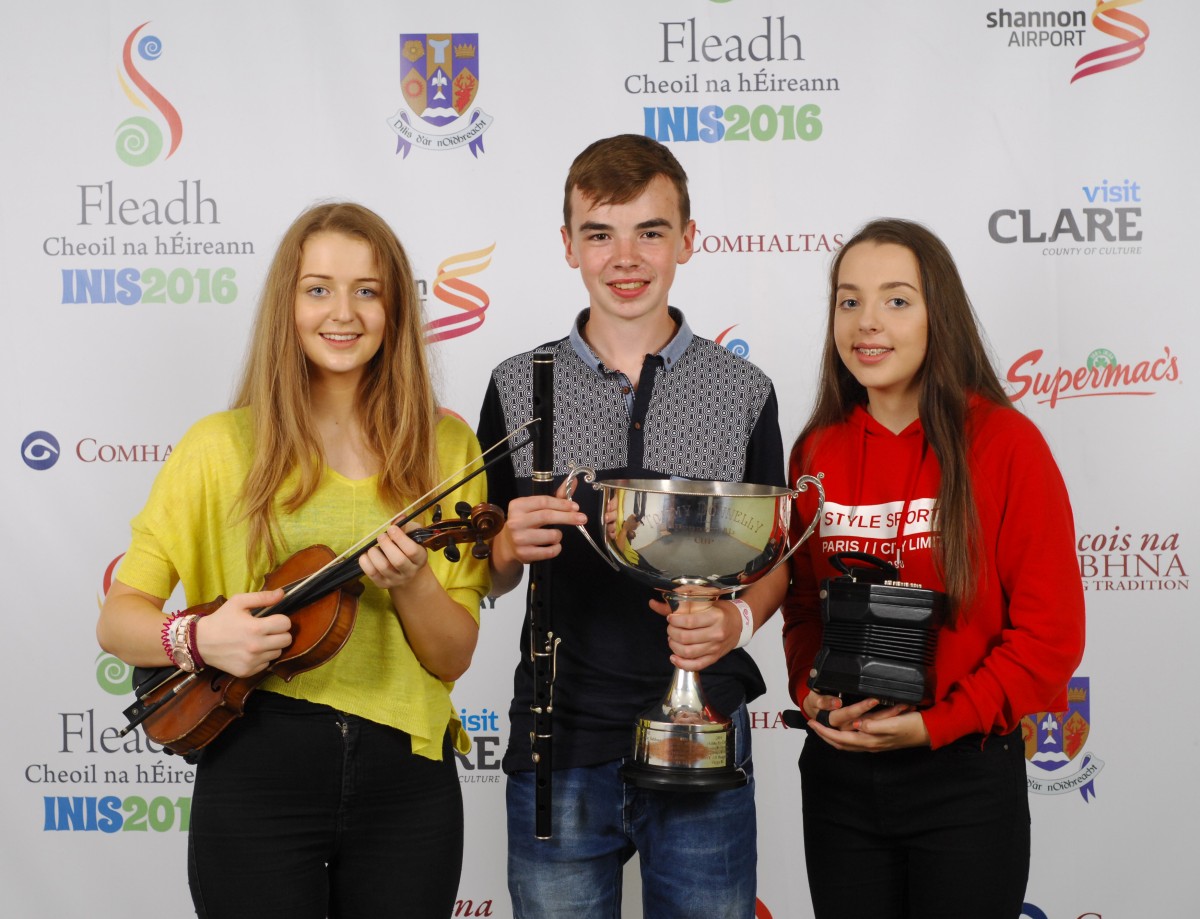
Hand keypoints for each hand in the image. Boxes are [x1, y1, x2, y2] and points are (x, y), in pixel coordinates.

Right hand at [193, 589, 291, 677]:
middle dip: (280, 633)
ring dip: (272, 646)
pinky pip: (266, 664)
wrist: (200, 642)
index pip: (286, 624)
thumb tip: (282, 594)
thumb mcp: (239, 602)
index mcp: (256, 628)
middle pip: (286, 640)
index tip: (273, 620)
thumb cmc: (221, 619)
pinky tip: (250, 651)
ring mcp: (252, 661)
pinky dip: (262, 658)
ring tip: (257, 640)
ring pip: (278, 653)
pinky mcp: (247, 672)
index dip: (281, 620)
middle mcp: (256, 647)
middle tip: (268, 630)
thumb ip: (263, 597)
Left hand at [360, 525, 428, 589]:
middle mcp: (410, 571)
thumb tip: (399, 518)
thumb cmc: (408, 548)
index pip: (412, 550)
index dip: (400, 538)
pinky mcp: (383, 584)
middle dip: (386, 545)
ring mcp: (396, 580)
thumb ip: (405, 527)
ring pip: (383, 567)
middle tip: (381, 536)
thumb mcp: (412, 536)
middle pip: (398, 560)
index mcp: (420, 558)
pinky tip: (366, 554)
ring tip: (373, 546)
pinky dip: (365, 562)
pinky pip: (372, 574)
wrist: (405, 571)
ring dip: (375, 553)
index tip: (391, 528)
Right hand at [495, 493, 587, 565]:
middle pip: (547, 516)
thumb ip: (556, 495)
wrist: (508, 545)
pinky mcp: (524, 554)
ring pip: (551, 535)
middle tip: (582, 518)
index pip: (543, 502)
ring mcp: (519, 539)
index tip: (575, 507)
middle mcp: (516, 521)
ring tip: (556, 535)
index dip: (562, 504)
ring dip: (559, 535)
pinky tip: (553, 545)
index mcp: (518, 506)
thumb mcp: (535, 507)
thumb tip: (573, 481)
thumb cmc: (526, 522)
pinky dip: (556, 548)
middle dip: (568, 517)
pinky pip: (549, 551)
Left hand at [648, 590, 733, 671]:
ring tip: (672, 639)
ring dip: (674, 646)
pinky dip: (682, 663)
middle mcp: (716, 633)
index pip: (689, 622)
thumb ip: (679, 605)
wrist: (740, 623)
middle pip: (686, 638)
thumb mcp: (704, 602)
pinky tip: (674, 657)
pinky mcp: (714, 658)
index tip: (670, 618)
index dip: (674, 621)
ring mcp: (716, 647)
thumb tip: (652, 603)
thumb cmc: (720, 611)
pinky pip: (696, 665)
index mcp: (715, 617)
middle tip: (670, 628)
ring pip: (688, 652)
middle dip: (672, 633)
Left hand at [805, 694, 928, 751]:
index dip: (825, 732)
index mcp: (871, 741)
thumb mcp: (894, 724)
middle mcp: (870, 745)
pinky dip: (844, 735)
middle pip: (840, 744)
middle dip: (824, 735)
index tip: (813, 722)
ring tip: (823, 726)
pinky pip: (855, 740)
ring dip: (833, 736)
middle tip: (812, 724)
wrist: (929, 732)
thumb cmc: (913, 726)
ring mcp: (874, 744)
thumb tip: (859, 725)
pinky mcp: (878, 740)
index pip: (841, 739)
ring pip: (847, 743)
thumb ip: (875, 725)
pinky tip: (843, 729)